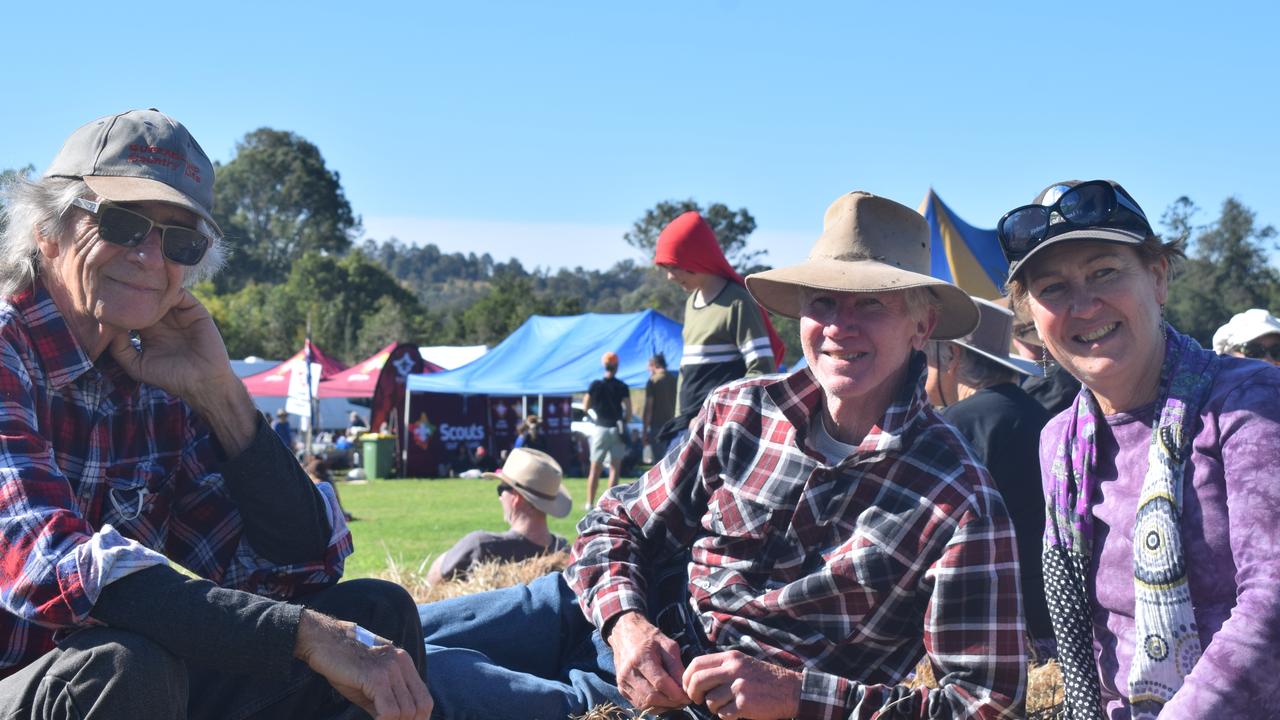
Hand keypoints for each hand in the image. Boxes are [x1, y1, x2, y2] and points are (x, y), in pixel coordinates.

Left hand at [108, 289, 233, 398]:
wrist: (202, 382)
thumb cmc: (170, 378)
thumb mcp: (137, 366)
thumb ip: (120, 350)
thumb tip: (109, 327)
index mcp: (148, 331)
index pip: (132, 311)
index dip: (122, 305)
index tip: (109, 299)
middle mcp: (163, 321)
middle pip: (147, 299)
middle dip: (136, 292)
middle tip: (122, 285)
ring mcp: (179, 315)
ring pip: (163, 294)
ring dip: (153, 290)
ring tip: (140, 287)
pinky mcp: (195, 312)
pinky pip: (182, 295)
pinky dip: (171, 291)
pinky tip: (159, 294)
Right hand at [294, 609, 432, 719]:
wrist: (323, 641)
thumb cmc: (343, 663)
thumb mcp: (370, 681)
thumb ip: (386, 699)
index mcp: (404, 663)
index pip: (425, 699)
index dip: (419, 718)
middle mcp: (402, 664)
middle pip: (420, 707)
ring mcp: (390, 669)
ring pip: (406, 712)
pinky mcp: (376, 677)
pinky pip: (389, 711)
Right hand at [607, 611, 690, 709]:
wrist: (625, 633)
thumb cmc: (649, 637)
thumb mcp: (667, 645)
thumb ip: (676, 666)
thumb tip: (684, 687)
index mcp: (640, 658)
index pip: (660, 683)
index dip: (676, 693)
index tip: (688, 696)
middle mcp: (628, 672)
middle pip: (652, 696)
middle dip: (671, 702)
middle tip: (684, 700)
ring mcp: (622, 682)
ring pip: (645, 704)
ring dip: (663, 706)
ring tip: (676, 701)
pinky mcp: (621, 688)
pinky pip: (639, 704)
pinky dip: (653, 706)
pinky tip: (664, 700)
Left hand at [682, 650, 800, 719]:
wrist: (790, 690)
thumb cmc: (763, 678)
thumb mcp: (742, 663)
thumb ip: (721, 666)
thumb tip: (695, 678)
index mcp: (731, 658)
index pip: (697, 663)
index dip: (687, 677)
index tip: (688, 687)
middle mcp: (734, 669)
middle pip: (698, 681)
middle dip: (693, 694)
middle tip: (696, 700)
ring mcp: (739, 686)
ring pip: (710, 700)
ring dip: (713, 707)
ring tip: (726, 706)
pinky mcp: (745, 704)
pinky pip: (723, 714)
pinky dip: (726, 716)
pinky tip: (736, 712)